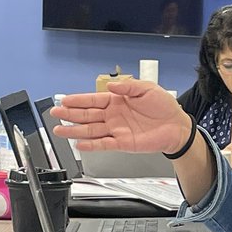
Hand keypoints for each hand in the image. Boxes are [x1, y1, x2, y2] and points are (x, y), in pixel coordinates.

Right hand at [50, 80, 188, 153]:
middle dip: (70, 114)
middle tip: (54, 113)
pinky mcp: (123, 143)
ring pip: (91, 131)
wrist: (176, 126)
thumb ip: (127, 87)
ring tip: (60, 130)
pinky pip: (103, 144)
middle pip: (87, 115)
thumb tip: (111, 86)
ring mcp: (117, 130)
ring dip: (75, 131)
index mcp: (117, 101)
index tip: (64, 100)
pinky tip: (79, 144)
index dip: (77, 100)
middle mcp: (114, 116)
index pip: (93, 100)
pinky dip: (91, 145)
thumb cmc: (164, 107)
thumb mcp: (147, 89)